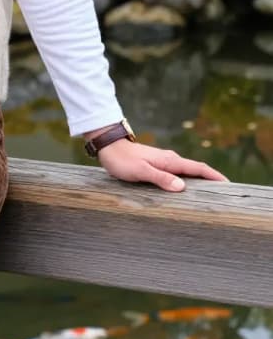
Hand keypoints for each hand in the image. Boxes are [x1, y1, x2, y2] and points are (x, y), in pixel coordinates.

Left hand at [97, 139, 229, 190]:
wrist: (109, 146)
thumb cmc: (122, 160)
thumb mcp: (141, 172)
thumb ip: (160, 178)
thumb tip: (182, 187)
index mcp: (170, 161)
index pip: (198, 168)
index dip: (214, 176)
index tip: (228, 184)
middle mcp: (170, 159)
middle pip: (196, 170)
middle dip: (211, 179)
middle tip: (224, 192)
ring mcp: (164, 161)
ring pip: (187, 171)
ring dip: (199, 180)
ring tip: (209, 192)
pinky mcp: (157, 164)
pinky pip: (177, 172)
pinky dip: (186, 179)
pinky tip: (185, 188)